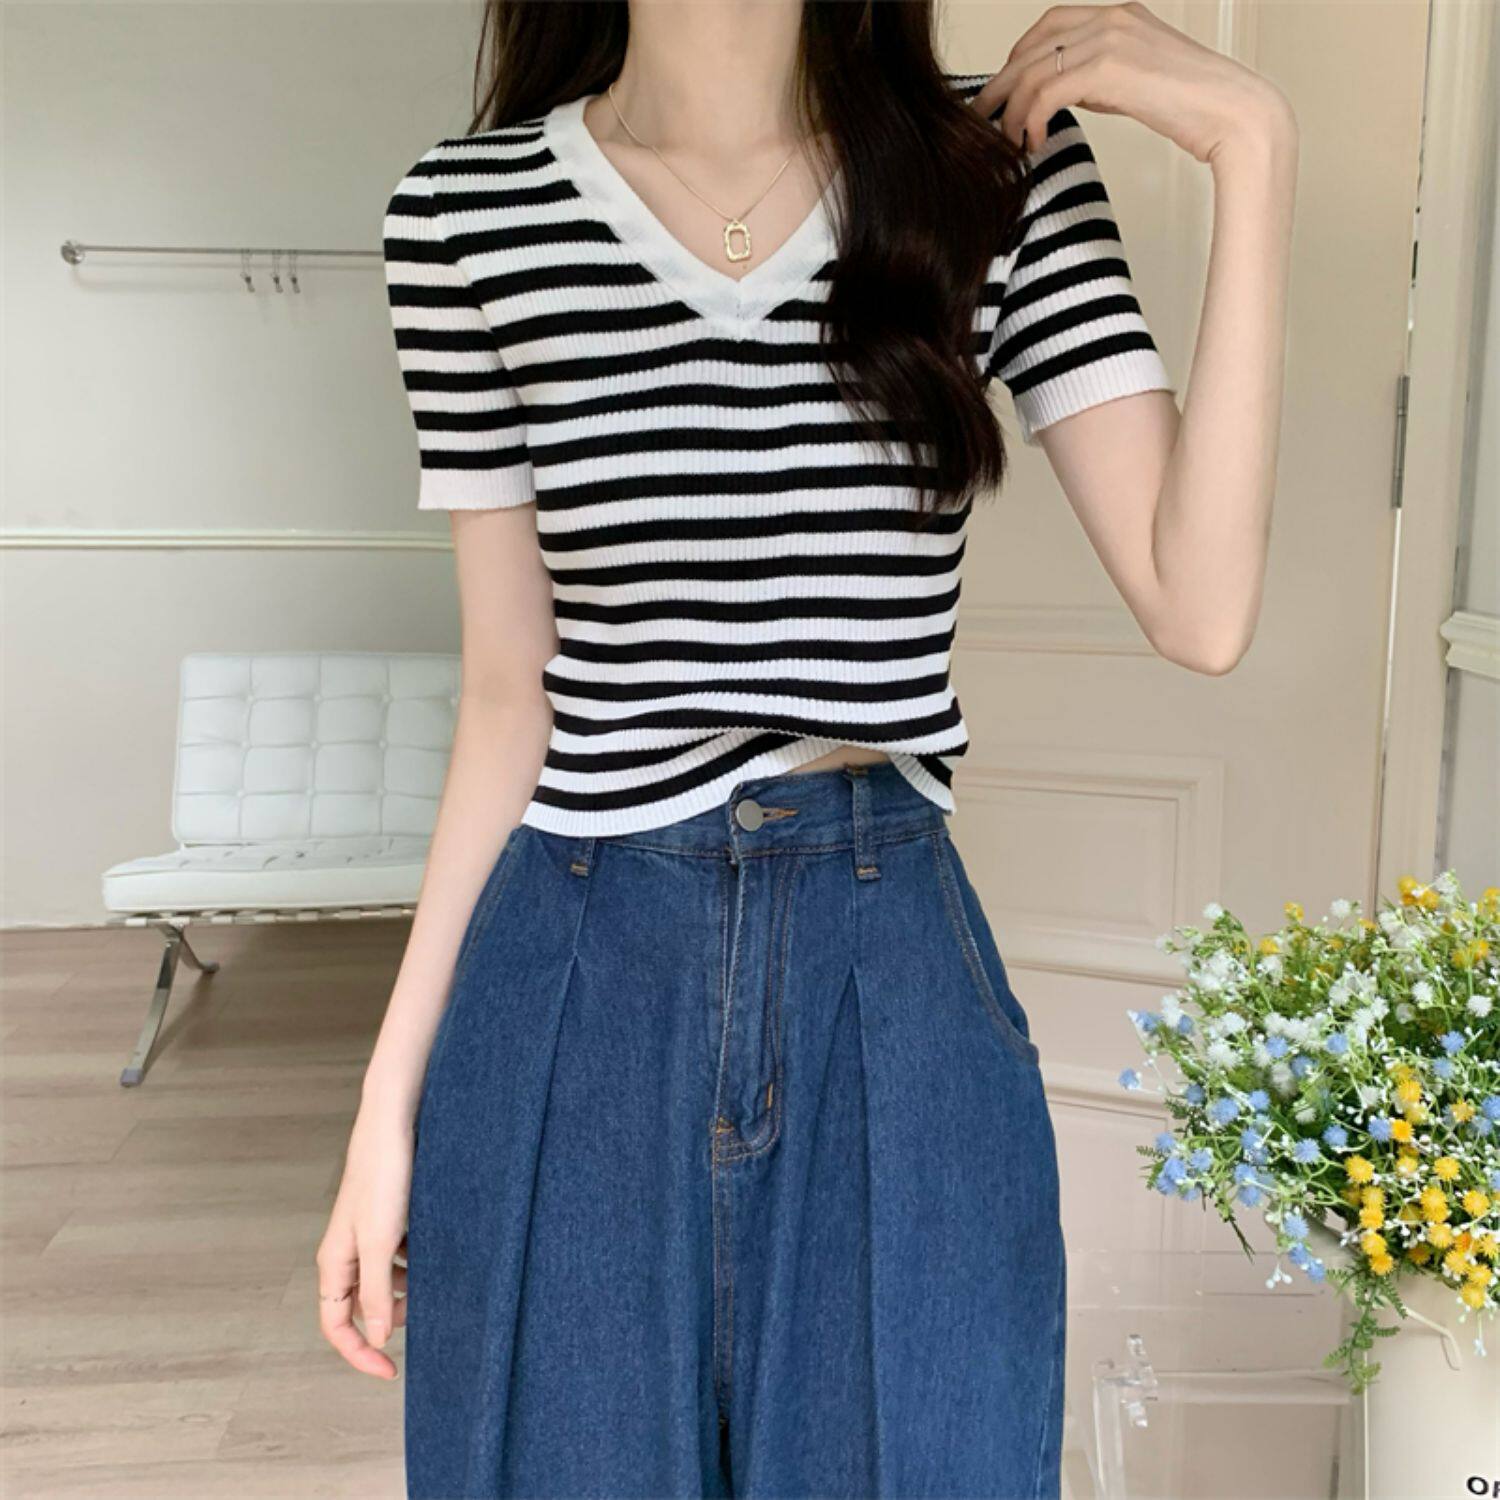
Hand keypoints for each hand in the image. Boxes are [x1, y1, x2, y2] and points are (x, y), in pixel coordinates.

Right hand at [315, 1106, 413, 1378]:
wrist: (396, 1123)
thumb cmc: (383, 1177)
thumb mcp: (380, 1243)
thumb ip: (374, 1292)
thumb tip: (373, 1336)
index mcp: (335, 1262)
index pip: (336, 1326)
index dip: (360, 1353)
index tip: (391, 1370)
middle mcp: (348, 1251)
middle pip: (363, 1305)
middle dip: (391, 1316)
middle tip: (426, 1310)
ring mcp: (369, 1233)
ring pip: (387, 1280)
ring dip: (410, 1286)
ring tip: (437, 1274)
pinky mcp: (391, 1216)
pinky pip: (402, 1254)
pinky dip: (419, 1260)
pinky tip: (439, 1247)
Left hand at [973, 2, 1295, 167]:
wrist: (1235, 114)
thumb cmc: (1194, 108)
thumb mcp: (1138, 82)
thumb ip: (1101, 79)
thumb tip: (1061, 96)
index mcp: (1120, 15)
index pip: (1049, 26)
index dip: (1017, 59)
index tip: (1002, 94)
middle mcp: (1113, 18)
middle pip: (1032, 46)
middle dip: (1001, 86)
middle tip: (981, 121)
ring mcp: (1111, 39)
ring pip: (1033, 71)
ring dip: (1011, 111)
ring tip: (1006, 144)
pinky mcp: (1110, 69)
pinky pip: (1046, 93)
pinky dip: (1030, 120)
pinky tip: (1032, 143)